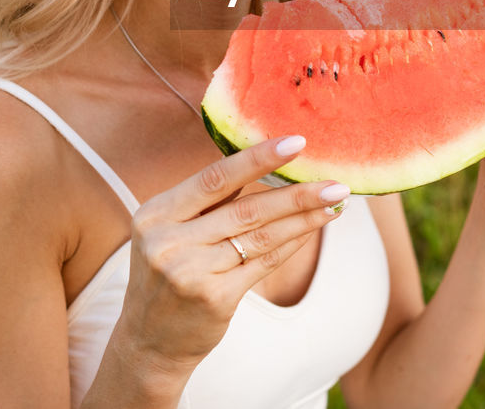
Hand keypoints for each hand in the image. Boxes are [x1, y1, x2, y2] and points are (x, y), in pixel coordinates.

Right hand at [114, 136, 349, 371]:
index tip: (296, 143)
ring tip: (335, 203)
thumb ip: (207, 202)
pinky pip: (264, 263)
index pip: (215, 178)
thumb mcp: (169, 231)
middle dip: (297, 194)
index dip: (258, 158)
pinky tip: (313, 230)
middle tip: (336, 182)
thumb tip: (263, 161)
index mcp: (155, 214)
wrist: (149, 341)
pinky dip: (292, 243)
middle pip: (247, 209)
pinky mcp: (215, 299)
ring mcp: (191, 273)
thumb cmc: (168, 273)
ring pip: (262, 236)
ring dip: (304, 218)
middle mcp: (168, 242)